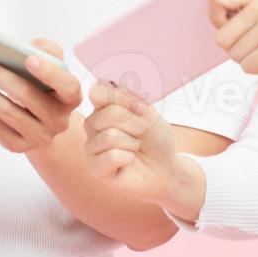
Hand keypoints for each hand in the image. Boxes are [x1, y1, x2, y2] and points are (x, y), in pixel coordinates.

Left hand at [0, 38, 82, 152]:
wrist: (42, 121)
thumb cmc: (44, 85)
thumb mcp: (52, 66)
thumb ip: (47, 51)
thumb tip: (26, 48)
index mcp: (71, 97)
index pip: (67, 85)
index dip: (49, 73)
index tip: (28, 59)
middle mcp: (60, 120)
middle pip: (27, 96)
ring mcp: (40, 137)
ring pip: (7, 112)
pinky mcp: (19, 146)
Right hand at [83, 81, 179, 203]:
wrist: (166, 168)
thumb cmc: (156, 138)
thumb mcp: (148, 113)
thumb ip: (125, 99)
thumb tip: (100, 89)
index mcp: (103, 106)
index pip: (98, 92)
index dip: (123, 99)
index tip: (141, 108)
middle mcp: (93, 124)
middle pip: (108, 114)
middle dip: (135, 124)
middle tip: (142, 133)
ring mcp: (92, 146)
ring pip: (110, 136)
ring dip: (132, 142)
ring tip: (135, 148)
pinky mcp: (95, 168)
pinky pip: (112, 156)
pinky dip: (128, 158)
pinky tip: (129, 161)